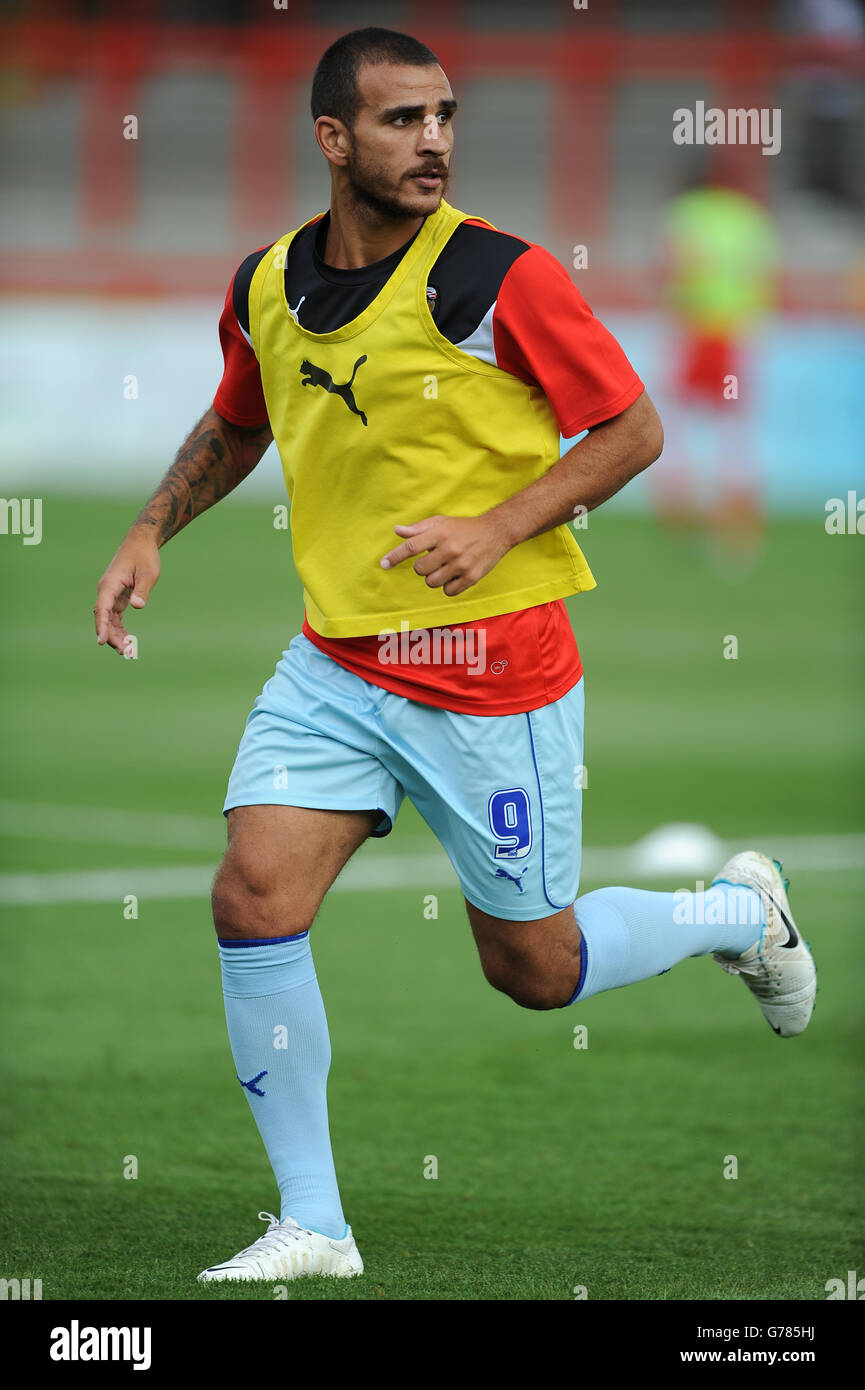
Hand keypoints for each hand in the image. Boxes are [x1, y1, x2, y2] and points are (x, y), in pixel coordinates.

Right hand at [94, 530, 160, 654]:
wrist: (140, 543)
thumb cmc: (144, 556)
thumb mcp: (148, 572)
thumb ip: (142, 589)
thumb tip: (137, 606)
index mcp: (110, 584)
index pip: (102, 609)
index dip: (102, 626)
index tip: (102, 641)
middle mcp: (106, 591)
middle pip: (104, 618)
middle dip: (111, 636)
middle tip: (125, 652)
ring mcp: (111, 595)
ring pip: (109, 620)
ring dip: (115, 635)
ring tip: (127, 651)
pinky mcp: (117, 597)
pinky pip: (115, 616)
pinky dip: (119, 628)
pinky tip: (127, 640)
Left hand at [380, 514, 510, 596]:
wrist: (497, 532)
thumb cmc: (464, 527)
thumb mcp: (442, 522)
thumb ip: (419, 529)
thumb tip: (397, 530)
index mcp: (440, 533)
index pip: (411, 547)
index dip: (395, 556)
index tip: (383, 564)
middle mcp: (450, 549)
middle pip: (419, 570)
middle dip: (422, 567)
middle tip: (433, 560)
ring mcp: (461, 564)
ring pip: (432, 582)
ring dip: (434, 577)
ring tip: (445, 567)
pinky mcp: (471, 577)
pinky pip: (448, 591)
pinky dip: (448, 586)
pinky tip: (455, 575)